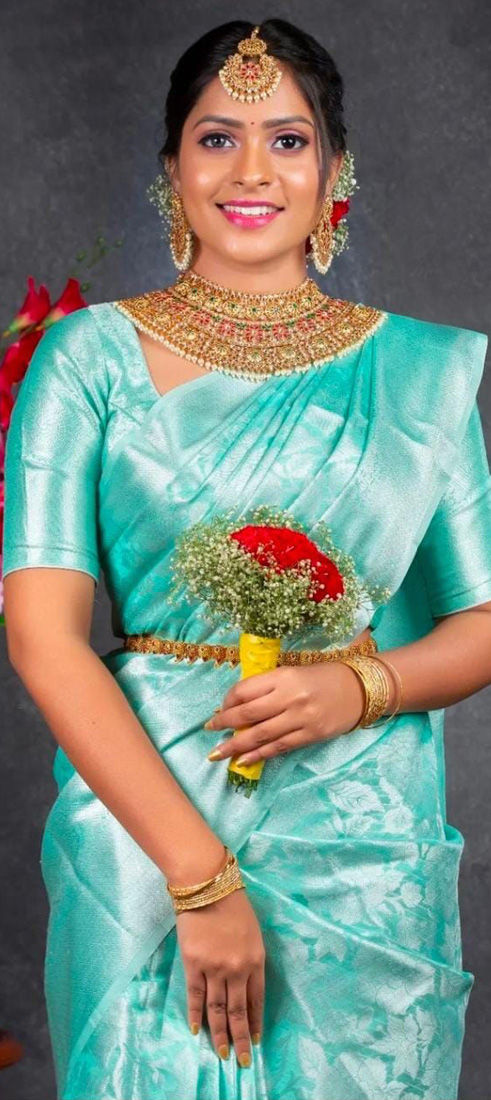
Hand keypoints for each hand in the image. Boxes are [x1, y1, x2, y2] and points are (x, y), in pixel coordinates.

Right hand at [176, 887, 265, 1066]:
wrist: (207, 885)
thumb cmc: (232, 903)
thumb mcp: (252, 932)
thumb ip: (249, 958)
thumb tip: (244, 984)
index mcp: (256, 960)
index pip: (257, 1000)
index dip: (255, 1022)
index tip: (256, 1040)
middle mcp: (237, 969)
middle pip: (238, 1012)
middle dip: (241, 1039)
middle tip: (243, 1062)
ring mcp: (214, 969)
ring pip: (218, 1010)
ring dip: (219, 1035)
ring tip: (222, 1055)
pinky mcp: (193, 965)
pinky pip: (195, 997)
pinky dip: (196, 1016)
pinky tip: (197, 1031)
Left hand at [205, 661, 366, 766]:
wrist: (360, 688)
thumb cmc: (323, 677)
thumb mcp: (294, 672)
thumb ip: (269, 686)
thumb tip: (238, 706)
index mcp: (284, 675)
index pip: (245, 690)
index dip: (228, 701)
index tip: (221, 708)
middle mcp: (290, 696)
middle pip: (248, 713)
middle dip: (224, 723)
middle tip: (210, 729)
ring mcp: (301, 718)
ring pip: (260, 735)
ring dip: (235, 745)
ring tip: (217, 752)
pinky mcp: (310, 735)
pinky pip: (278, 747)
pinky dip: (258, 755)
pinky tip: (242, 760)